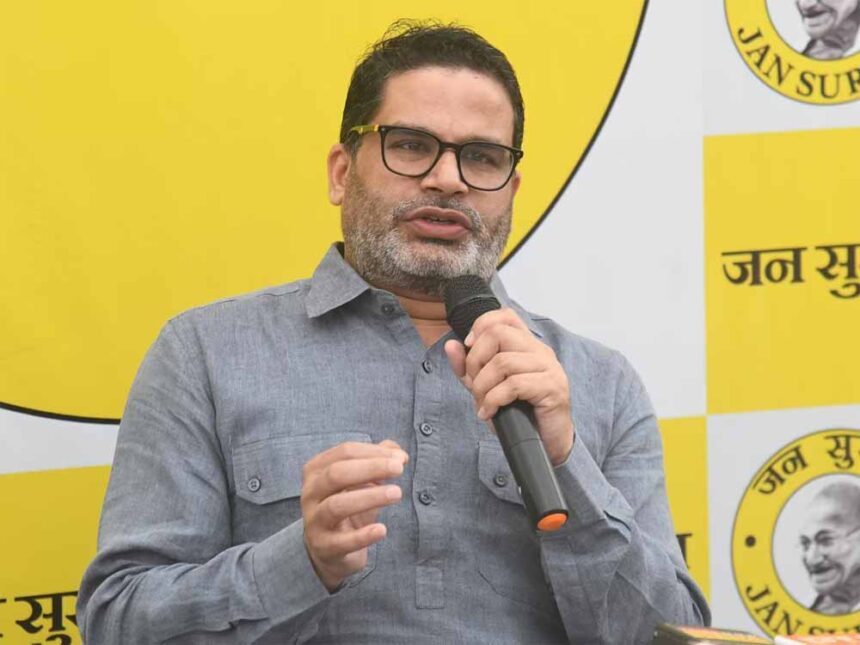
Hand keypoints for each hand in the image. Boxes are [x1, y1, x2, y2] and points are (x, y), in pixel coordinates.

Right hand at [301, 439, 407, 591]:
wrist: (328, 549)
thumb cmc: (348, 504)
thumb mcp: (361, 481)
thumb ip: (379, 461)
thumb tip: (400, 455)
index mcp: (316, 470)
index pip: (344, 452)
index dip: (374, 453)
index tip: (400, 459)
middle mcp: (310, 493)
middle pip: (337, 474)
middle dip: (371, 468)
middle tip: (399, 469)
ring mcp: (314, 521)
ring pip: (336, 506)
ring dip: (369, 497)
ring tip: (397, 493)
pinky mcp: (324, 547)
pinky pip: (342, 542)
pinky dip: (363, 536)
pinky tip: (382, 529)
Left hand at [444, 308, 573, 465]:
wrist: (547, 444)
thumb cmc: (519, 414)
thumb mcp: (486, 388)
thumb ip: (468, 368)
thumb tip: (451, 345)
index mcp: (526, 346)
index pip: (505, 316)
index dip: (482, 325)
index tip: (469, 347)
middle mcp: (540, 351)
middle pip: (498, 334)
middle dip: (475, 360)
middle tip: (474, 385)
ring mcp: (549, 368)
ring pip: (503, 361)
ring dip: (482, 386)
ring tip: (482, 403)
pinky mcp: (553, 388)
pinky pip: (514, 385)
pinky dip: (493, 400)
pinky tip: (489, 413)